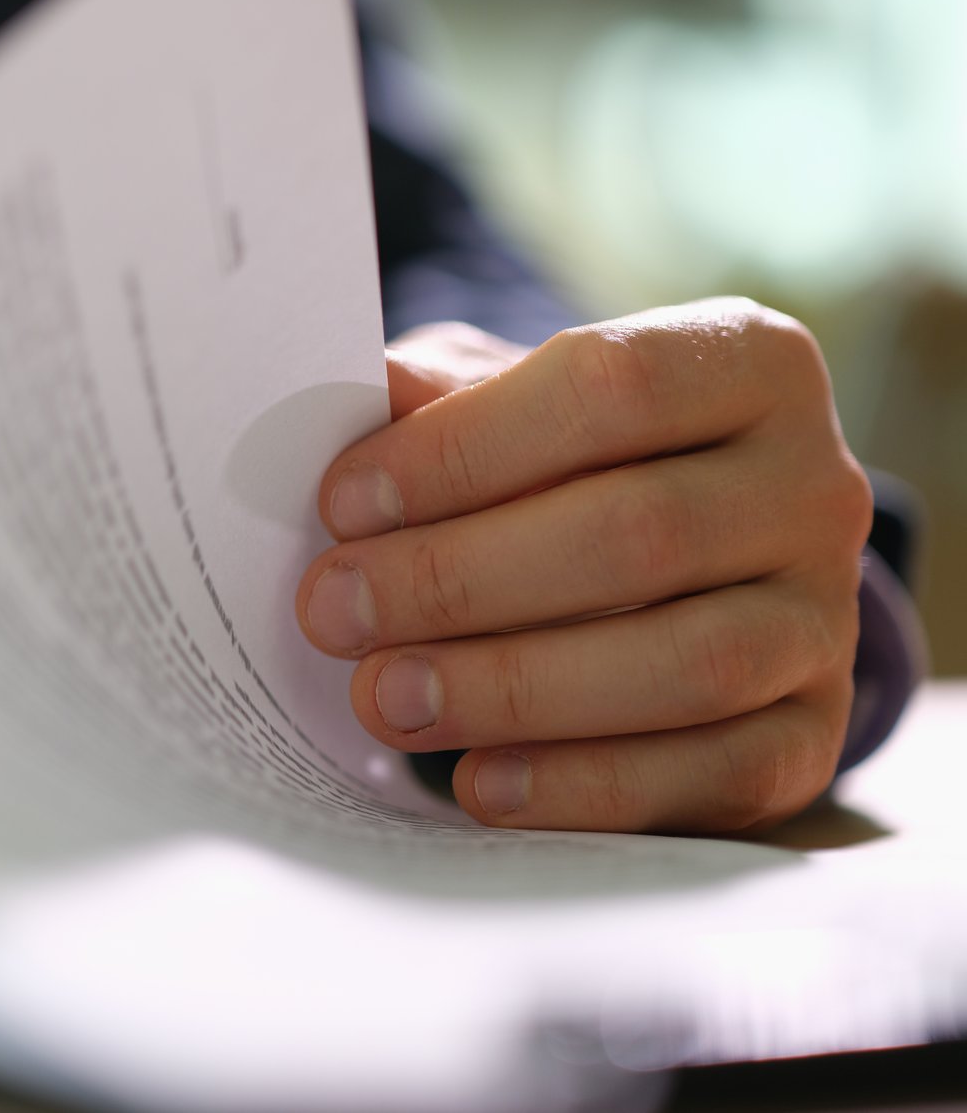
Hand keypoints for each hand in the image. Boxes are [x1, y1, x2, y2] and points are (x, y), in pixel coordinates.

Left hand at [294, 300, 871, 833]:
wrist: (671, 563)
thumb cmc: (555, 459)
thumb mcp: (495, 398)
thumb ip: (429, 400)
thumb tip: (324, 414)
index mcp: (747, 364)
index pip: (612, 388)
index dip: (464, 450)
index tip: (343, 502)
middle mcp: (812, 486)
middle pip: (639, 534)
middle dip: (460, 580)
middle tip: (333, 612)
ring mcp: (824, 618)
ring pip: (685, 662)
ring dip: (514, 689)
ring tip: (385, 698)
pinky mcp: (809, 736)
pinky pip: (713, 772)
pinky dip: (588, 785)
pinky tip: (482, 781)